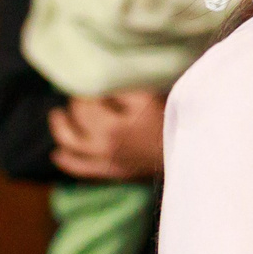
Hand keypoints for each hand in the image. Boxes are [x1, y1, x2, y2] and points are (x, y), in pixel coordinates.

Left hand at [50, 90, 167, 179]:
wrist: (195, 158)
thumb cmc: (178, 123)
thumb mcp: (152, 98)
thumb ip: (124, 90)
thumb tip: (101, 81)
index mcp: (115, 122)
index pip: (89, 99)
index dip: (88, 88)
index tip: (94, 82)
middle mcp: (106, 141)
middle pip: (79, 117)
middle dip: (76, 103)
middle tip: (82, 94)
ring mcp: (108, 159)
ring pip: (71, 143)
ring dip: (60, 128)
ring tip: (57, 116)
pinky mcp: (114, 172)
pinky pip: (82, 169)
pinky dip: (67, 161)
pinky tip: (57, 154)